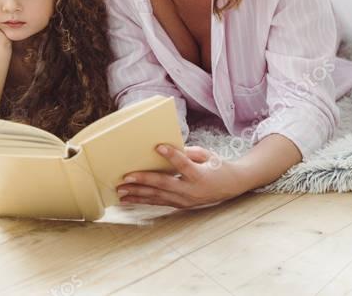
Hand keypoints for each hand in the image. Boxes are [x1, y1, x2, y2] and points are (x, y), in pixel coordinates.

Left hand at [115, 144, 247, 209]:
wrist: (230, 186)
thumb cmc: (217, 166)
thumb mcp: (207, 155)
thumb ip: (189, 153)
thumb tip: (168, 149)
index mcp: (200, 175)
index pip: (184, 165)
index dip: (171, 155)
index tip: (158, 146)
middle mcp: (191, 191)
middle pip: (164, 184)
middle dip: (144, 181)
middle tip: (126, 177)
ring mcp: (184, 200)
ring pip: (158, 197)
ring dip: (138, 194)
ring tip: (121, 191)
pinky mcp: (179, 205)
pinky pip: (158, 202)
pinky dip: (142, 200)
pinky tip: (129, 199)